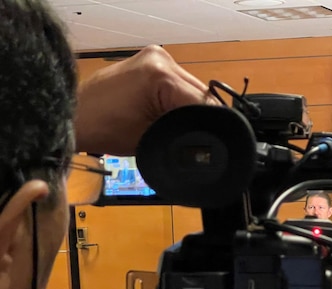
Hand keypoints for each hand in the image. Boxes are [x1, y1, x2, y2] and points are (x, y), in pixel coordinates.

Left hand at [75, 45, 217, 154]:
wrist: (73, 115)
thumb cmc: (104, 130)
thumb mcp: (152, 138)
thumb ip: (184, 134)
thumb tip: (210, 141)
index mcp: (161, 74)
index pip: (204, 102)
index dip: (213, 126)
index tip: (216, 145)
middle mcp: (161, 58)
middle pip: (200, 93)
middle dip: (202, 118)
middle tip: (203, 142)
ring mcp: (156, 56)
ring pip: (191, 89)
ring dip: (191, 109)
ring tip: (187, 130)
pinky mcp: (150, 61)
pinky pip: (177, 84)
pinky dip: (179, 101)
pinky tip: (174, 116)